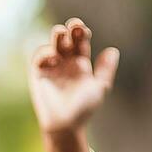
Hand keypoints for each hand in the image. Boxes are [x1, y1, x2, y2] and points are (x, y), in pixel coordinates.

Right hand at [28, 17, 118, 138]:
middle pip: (67, 37)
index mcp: (80, 63)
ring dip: (57, 36)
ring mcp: (52, 67)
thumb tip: (112, 51)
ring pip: (52, 44)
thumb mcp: (99, 88)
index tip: (85, 32)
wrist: (66, 125)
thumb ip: (106, 70)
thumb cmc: (83, 109)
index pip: (80, 40)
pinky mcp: (38, 74)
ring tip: (61, 34)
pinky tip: (53, 58)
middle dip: (70, 29)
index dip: (82, 32)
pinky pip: (38, 57)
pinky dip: (44, 53)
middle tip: (75, 26)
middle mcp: (65, 62)